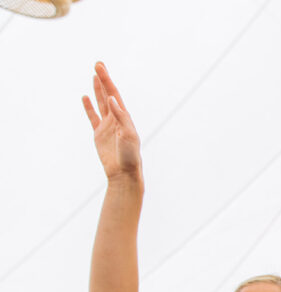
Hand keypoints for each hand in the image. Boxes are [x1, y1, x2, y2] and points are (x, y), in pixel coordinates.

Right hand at [82, 63, 140, 181]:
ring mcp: (107, 126)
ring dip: (97, 90)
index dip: (107, 80)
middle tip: (98, 64)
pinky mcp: (99, 134)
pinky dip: (89, 107)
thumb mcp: (128, 135)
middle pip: (108, 95)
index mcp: (124, 117)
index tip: (100, 68)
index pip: (114, 94)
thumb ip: (120, 116)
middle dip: (103, 80)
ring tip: (94, 76)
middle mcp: (116, 119)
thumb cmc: (130, 155)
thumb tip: (112, 98)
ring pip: (101, 103)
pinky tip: (85, 97)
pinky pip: (92, 117)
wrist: (123, 173)